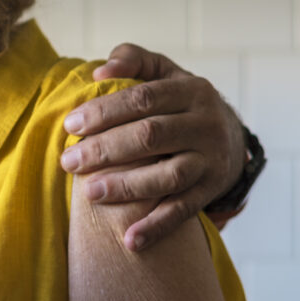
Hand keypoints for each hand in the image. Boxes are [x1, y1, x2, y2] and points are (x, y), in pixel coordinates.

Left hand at [61, 42, 244, 251]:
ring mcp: (212, 159)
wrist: (231, 135)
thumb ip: (133, 60)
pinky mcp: (212, 190)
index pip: (142, 99)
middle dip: (105, 150)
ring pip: (169, 175)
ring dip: (127, 186)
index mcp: (191, 90)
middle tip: (68, 162)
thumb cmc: (179, 102)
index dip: (104, 111)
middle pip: (151, 136)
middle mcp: (206, 124)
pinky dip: (158, 227)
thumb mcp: (164, 72)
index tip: (70, 125)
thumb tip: (101, 71)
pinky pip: (184, 210)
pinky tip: (130, 240)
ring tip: (90, 194)